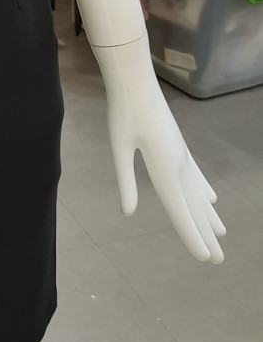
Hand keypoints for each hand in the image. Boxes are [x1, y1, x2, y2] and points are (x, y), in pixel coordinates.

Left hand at [94, 36, 225, 263]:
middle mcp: (179, 165)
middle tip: (219, 261)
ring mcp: (182, 154)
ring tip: (222, 234)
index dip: (191, 236)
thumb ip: (125, 180)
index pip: (179, 210)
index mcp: (163, 168)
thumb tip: (128, 212)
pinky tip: (212, 199)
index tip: (205, 258)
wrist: (135, 81)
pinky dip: (204, 190)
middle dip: (205, 234)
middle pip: (194, 206)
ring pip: (199, 193)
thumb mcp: (118, 146)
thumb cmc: (123, 112)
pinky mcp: (178, 145)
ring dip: (209, 215)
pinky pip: (196, 175)